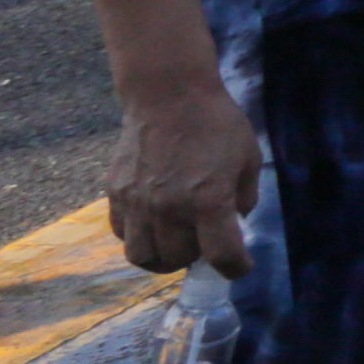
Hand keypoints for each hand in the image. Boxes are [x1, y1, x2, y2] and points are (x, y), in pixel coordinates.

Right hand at [105, 71, 259, 276]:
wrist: (168, 95)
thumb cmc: (216, 124)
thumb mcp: (248, 158)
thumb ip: (244, 197)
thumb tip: (234, 223)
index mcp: (208, 200)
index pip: (222, 255)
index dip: (236, 268)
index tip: (240, 267)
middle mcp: (169, 207)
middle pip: (178, 259)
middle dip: (197, 259)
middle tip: (205, 244)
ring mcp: (137, 202)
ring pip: (142, 256)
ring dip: (162, 258)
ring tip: (176, 244)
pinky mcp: (116, 193)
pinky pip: (121, 234)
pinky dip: (138, 239)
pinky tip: (153, 225)